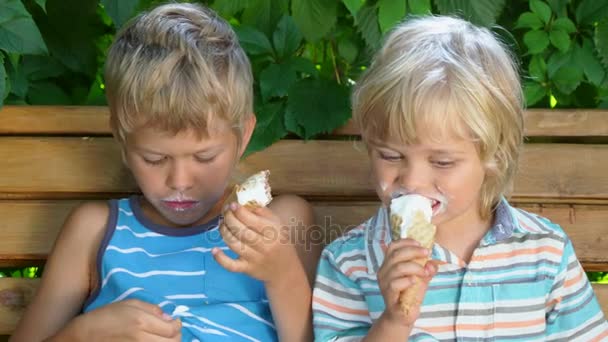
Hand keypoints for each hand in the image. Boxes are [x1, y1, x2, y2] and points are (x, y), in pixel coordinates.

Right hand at [55, 299, 180, 340]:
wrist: (83, 337)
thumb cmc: (104, 317)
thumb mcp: (128, 304)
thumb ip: (152, 309)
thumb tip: (170, 318)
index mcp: (142, 322)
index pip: (173, 329)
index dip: (177, 325)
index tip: (173, 322)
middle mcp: (142, 339)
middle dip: (175, 336)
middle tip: (170, 331)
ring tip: (162, 337)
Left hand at [213, 202, 299, 283]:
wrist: (285, 269)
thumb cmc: (279, 242)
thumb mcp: (277, 224)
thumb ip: (262, 212)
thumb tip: (244, 203)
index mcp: (274, 232)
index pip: (254, 221)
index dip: (240, 212)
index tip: (232, 205)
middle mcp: (265, 246)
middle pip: (242, 232)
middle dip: (229, 219)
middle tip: (225, 212)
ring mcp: (255, 259)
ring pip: (234, 245)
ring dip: (224, 232)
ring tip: (222, 224)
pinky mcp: (247, 269)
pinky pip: (231, 266)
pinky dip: (220, 258)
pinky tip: (214, 250)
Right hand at [376, 239, 437, 327]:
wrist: (402, 316)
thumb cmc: (410, 295)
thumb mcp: (421, 279)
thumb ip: (426, 270)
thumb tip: (432, 263)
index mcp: (389, 264)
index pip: (392, 247)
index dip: (405, 242)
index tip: (420, 243)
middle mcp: (384, 271)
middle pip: (395, 254)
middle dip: (413, 251)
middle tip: (427, 253)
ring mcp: (384, 283)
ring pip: (397, 268)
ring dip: (414, 267)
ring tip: (424, 272)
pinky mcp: (388, 295)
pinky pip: (395, 283)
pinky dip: (407, 280)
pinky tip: (415, 281)